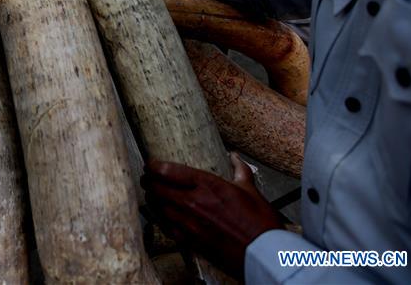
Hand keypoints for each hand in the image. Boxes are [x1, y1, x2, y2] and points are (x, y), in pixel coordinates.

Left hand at [142, 153, 282, 278]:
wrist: (264, 254)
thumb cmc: (260, 222)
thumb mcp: (250, 190)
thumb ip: (240, 171)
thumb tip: (234, 156)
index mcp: (208, 185)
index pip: (169, 171)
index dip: (154, 166)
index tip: (149, 164)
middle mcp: (195, 202)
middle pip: (158, 189)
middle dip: (149, 182)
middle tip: (146, 179)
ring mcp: (191, 223)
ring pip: (160, 208)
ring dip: (154, 200)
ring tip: (152, 195)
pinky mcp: (192, 241)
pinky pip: (169, 228)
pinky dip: (163, 220)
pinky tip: (164, 217)